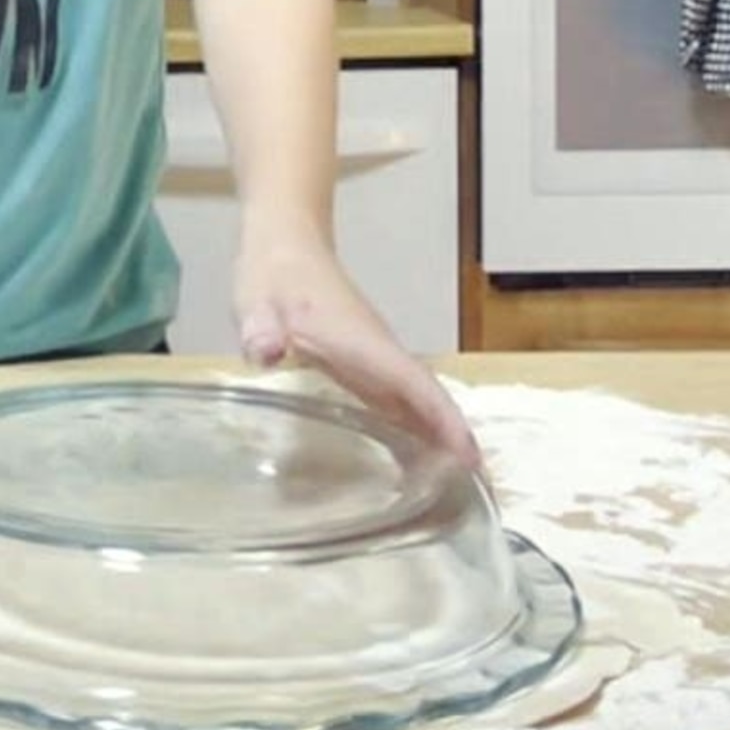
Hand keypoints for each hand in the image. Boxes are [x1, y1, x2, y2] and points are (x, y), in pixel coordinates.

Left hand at [235, 228, 481, 468]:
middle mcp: (376, 349)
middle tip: (472, 487)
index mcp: (359, 340)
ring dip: (437, 434)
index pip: (412, 382)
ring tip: (453, 482)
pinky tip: (412, 451)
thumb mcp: (257, 301)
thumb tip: (267, 350)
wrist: (285, 242)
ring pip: (414, 397)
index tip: (469, 456)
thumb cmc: (274, 273)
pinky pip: (395, 395)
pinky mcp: (361, 358)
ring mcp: (372, 353)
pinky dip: (412, 423)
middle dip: (452, 437)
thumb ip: (261, 326)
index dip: (442, 419)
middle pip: (426, 396)